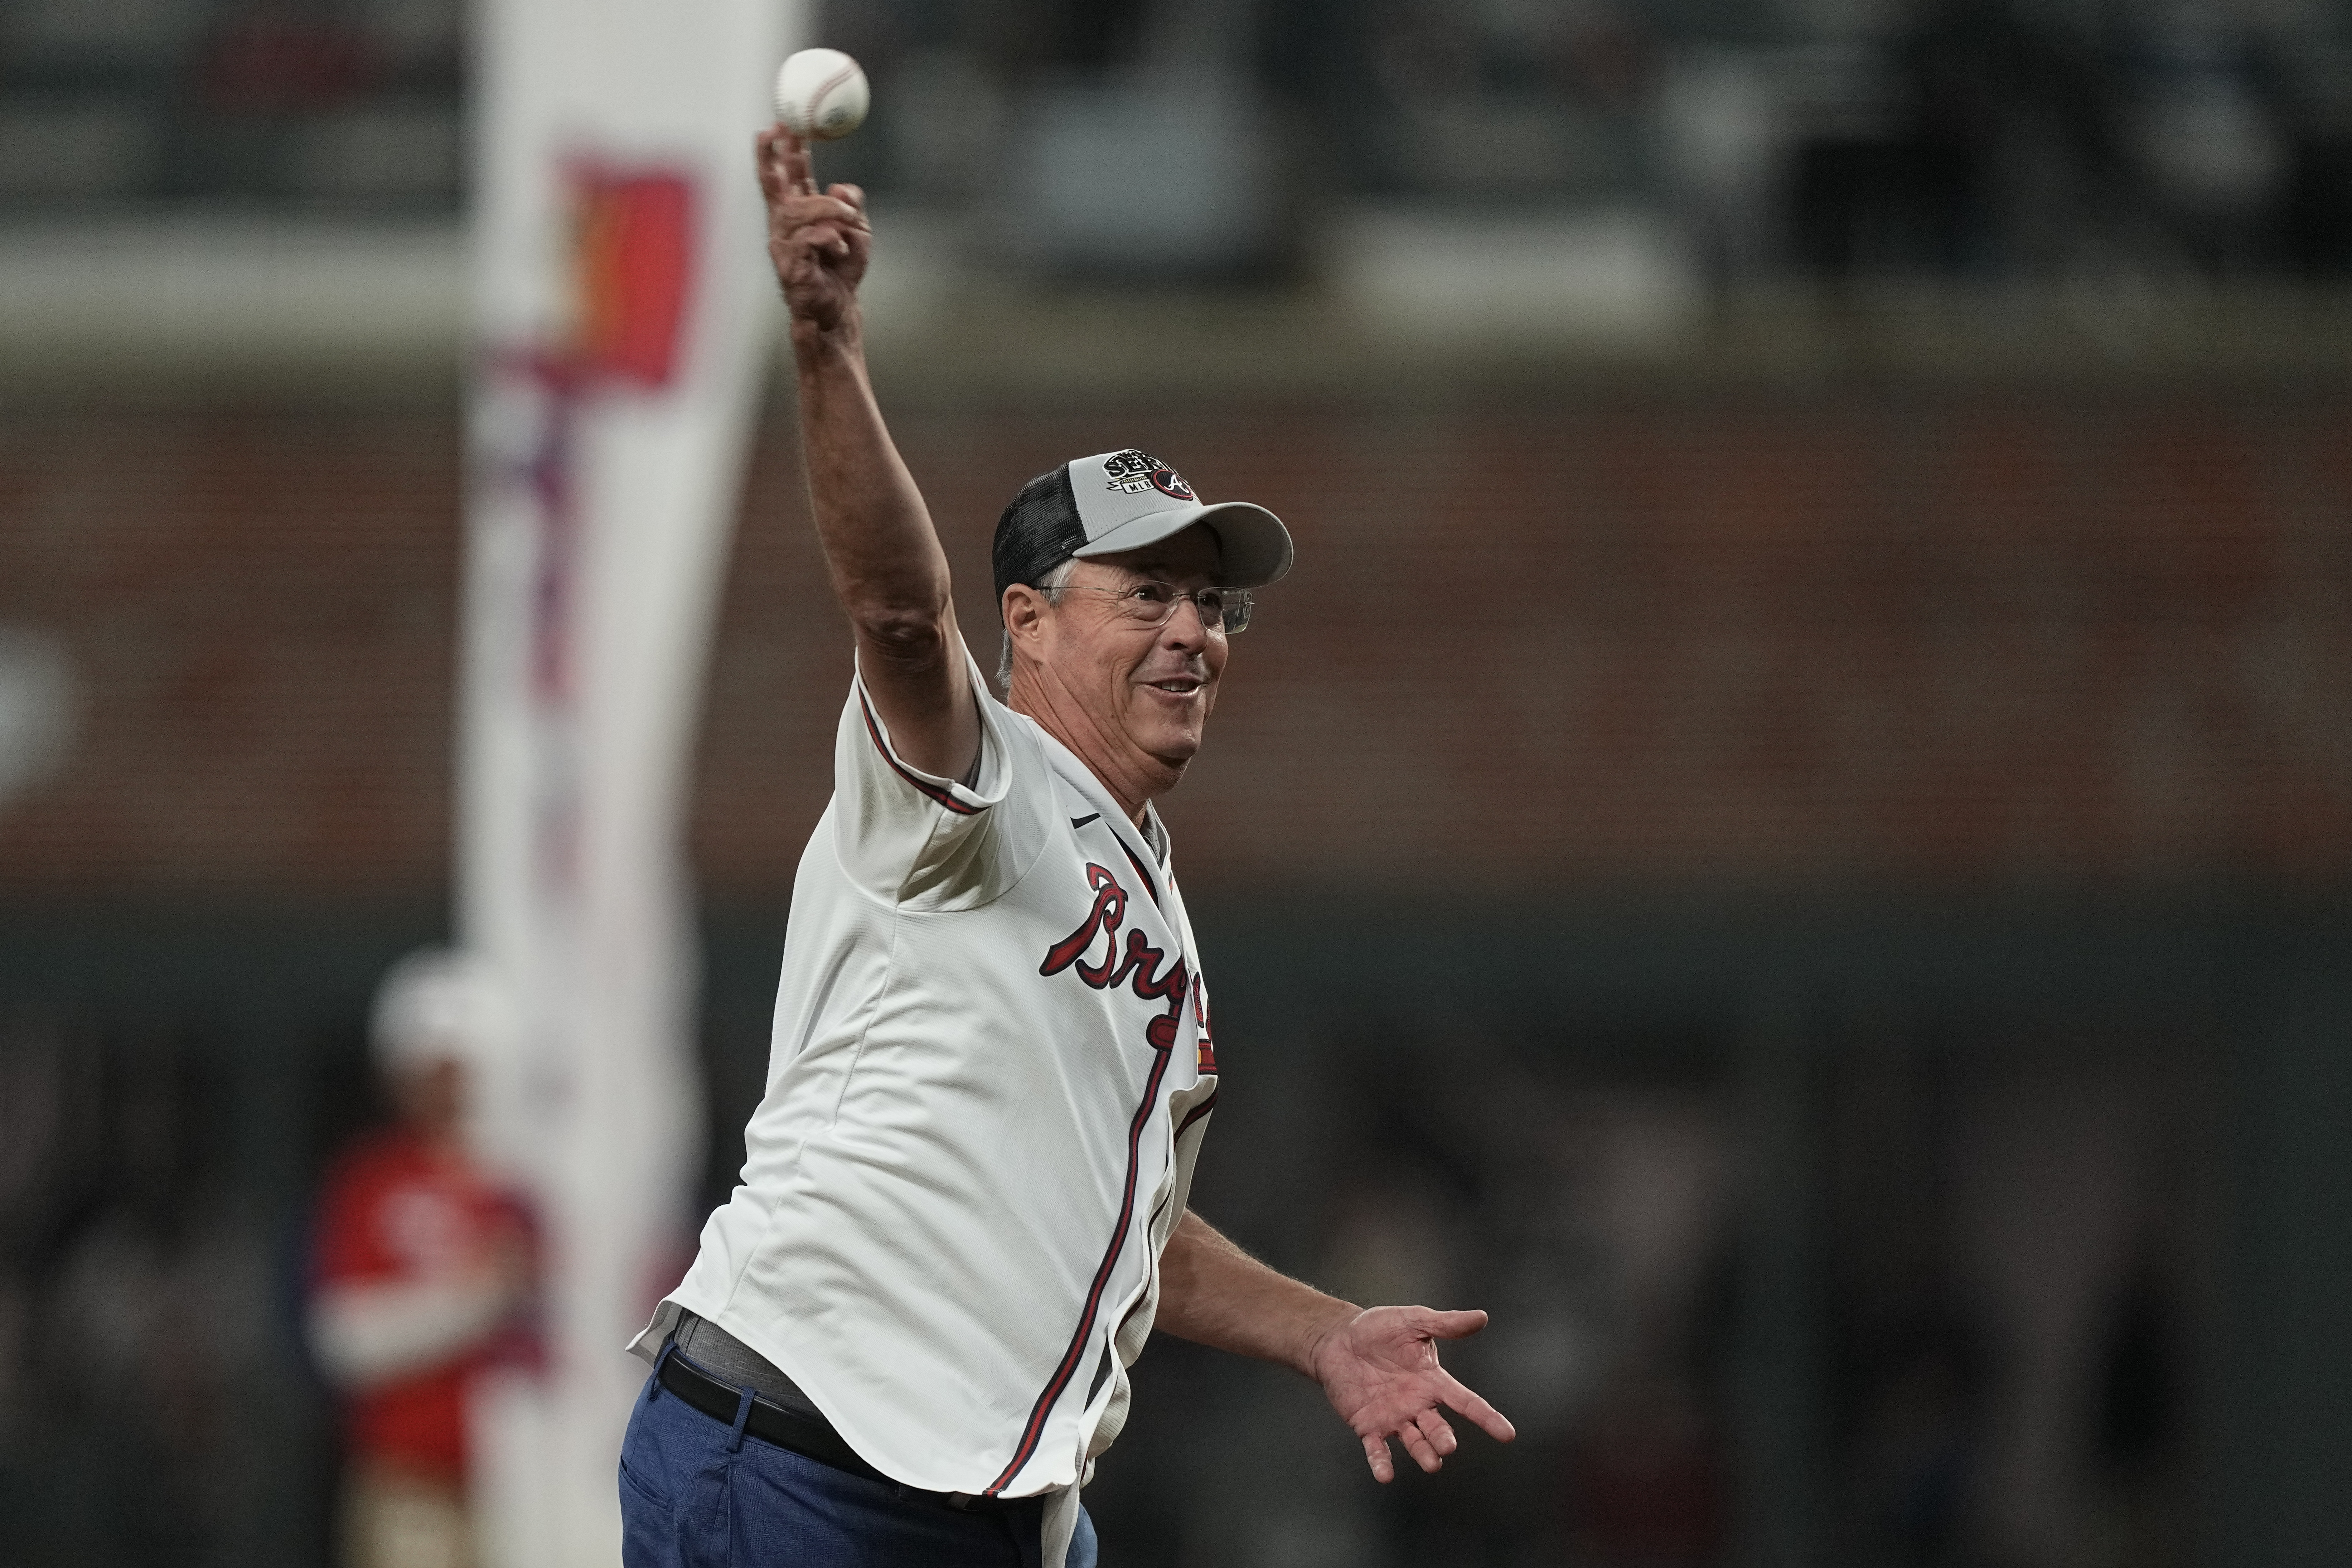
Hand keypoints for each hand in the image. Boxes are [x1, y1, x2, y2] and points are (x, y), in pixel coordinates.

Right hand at [755, 125, 870, 335]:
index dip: (785, 150)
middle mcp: (784, 225)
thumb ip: (850, 205)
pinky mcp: (790, 265)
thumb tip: (840, 188)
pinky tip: (840, 251)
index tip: (784, 123)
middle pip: (772, 184)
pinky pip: (811, 238)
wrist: (838, 310)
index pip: (788, 176)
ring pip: (799, 210)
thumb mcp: (857, 229)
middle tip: (777, 130)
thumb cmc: (843, 270)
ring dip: (828, 210)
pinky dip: (831, 239)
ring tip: (848, 221)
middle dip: (772, 155)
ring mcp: (784, 245)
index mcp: (799, 213)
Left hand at [1308, 1305, 1515, 1481]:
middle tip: (1447, 1446)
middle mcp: (1417, 1405)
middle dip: (1443, 1438)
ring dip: (1422, 1453)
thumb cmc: (1378, 1329)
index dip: (1486, 1417)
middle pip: (1438, 1427)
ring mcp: (1393, 1418)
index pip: (1466, 1402)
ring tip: (1432, 1463)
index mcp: (1432, 1382)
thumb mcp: (1413, 1322)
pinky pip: (1377, 1449)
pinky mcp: (1368, 1426)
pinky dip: (1381, 1463)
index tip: (1507, 1434)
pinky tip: (1384, 1475)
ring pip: (1414, 1442)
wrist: (1339, 1339)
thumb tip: (1481, 1317)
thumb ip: (1446, 1324)